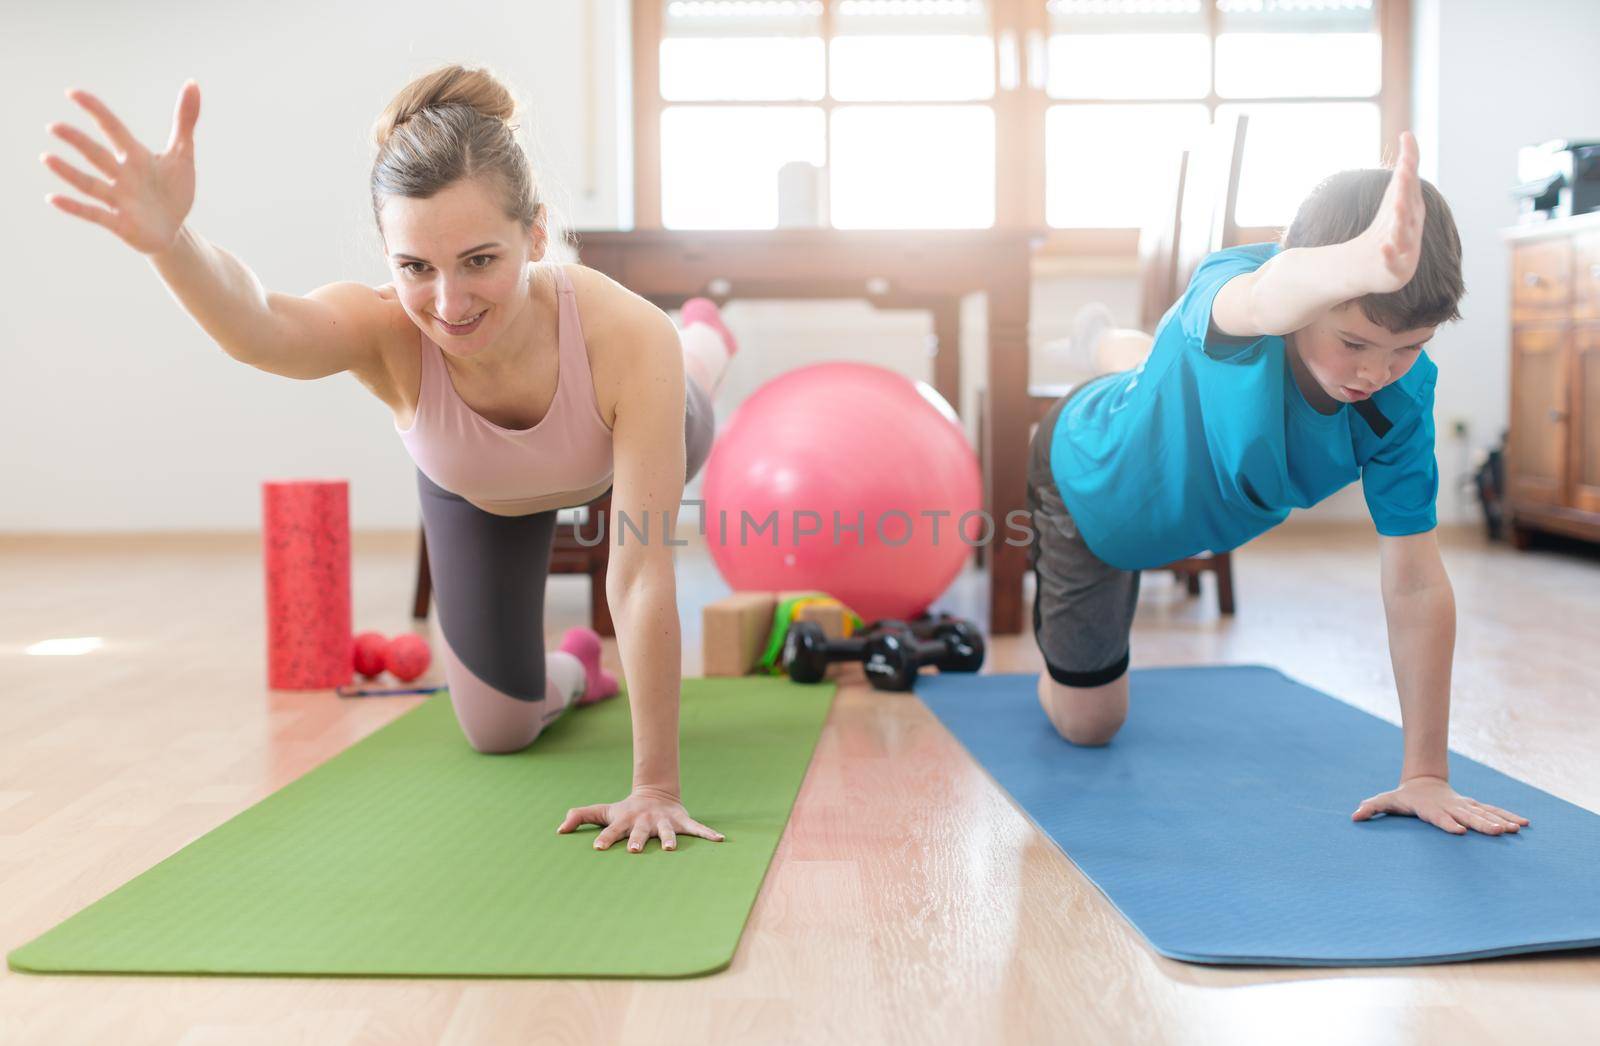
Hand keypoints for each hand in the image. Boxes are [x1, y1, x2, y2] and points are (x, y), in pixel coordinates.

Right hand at [41, 81, 200, 254]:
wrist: (174, 229)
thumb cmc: (173, 190)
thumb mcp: (183, 154)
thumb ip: (185, 120)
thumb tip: (193, 83)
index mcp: (135, 156)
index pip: (113, 129)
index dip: (96, 111)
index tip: (73, 93)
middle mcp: (121, 175)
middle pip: (97, 155)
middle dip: (78, 141)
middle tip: (54, 126)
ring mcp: (118, 200)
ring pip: (90, 184)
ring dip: (69, 173)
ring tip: (46, 158)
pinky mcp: (120, 224)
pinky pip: (94, 214)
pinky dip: (75, 207)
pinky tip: (53, 198)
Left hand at [557, 786, 724, 853]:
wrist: (655, 793)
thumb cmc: (625, 811)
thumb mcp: (603, 812)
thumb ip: (581, 817)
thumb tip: (559, 830)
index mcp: (625, 820)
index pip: (612, 830)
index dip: (605, 838)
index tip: (597, 849)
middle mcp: (645, 821)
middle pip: (640, 832)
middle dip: (637, 840)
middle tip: (634, 851)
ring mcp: (664, 821)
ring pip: (667, 831)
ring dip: (669, 839)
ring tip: (670, 849)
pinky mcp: (681, 821)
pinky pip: (696, 828)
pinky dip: (708, 834)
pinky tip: (720, 840)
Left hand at [1351, 130, 1424, 295]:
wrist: (1369, 265)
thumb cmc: (1386, 227)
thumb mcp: (1394, 196)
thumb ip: (1405, 167)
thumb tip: (1407, 133)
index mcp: (1412, 212)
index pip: (1411, 191)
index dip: (1408, 176)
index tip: (1404, 159)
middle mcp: (1412, 230)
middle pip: (1409, 210)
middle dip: (1406, 192)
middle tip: (1402, 172)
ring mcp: (1405, 251)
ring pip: (1404, 234)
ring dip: (1401, 219)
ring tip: (1396, 205)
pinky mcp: (1394, 270)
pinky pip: (1393, 261)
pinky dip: (1390, 254)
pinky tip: (1384, 247)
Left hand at [1352, 775, 1529, 835]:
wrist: (1423, 782)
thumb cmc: (1403, 797)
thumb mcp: (1386, 801)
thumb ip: (1371, 807)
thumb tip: (1354, 816)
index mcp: (1430, 808)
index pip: (1439, 817)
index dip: (1447, 823)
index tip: (1458, 831)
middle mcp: (1450, 807)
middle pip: (1467, 816)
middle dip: (1482, 825)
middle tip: (1498, 833)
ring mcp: (1464, 806)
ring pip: (1484, 813)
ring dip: (1500, 821)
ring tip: (1516, 829)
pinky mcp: (1474, 807)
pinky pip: (1493, 811)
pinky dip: (1508, 816)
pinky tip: (1524, 824)